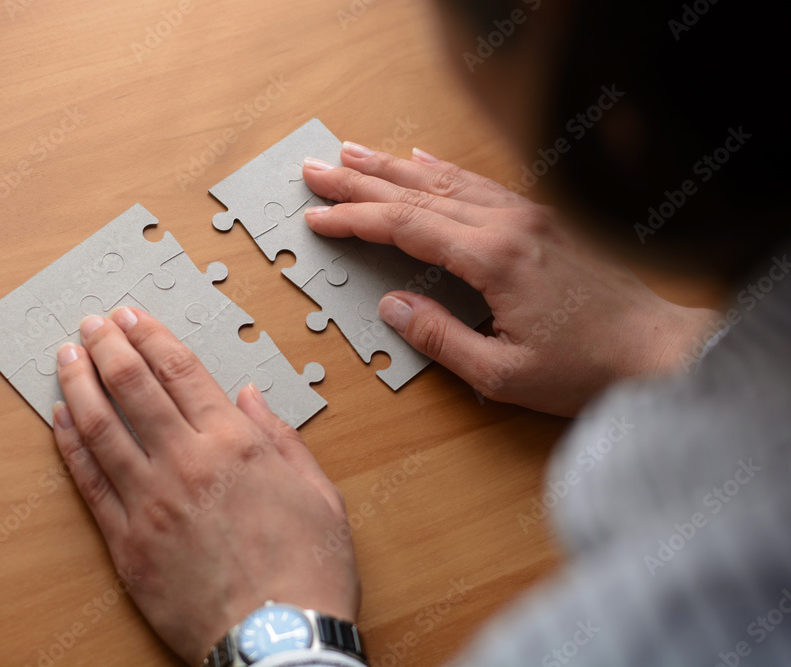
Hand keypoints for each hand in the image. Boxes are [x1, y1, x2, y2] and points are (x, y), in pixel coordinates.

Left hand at [51, 309, 359, 664]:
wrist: (279, 643)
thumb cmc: (308, 572)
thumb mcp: (319, 494)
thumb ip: (281, 439)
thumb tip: (249, 395)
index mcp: (235, 445)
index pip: (180, 372)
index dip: (151, 337)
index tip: (131, 316)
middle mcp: (186, 463)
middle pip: (133, 388)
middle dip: (108, 347)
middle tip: (92, 322)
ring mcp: (150, 503)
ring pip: (101, 428)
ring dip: (79, 384)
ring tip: (65, 355)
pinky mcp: (127, 544)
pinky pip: (89, 484)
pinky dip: (70, 446)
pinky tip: (59, 419)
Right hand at [302, 143, 719, 416]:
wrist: (657, 350)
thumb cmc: (584, 369)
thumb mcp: (502, 374)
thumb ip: (441, 339)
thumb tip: (392, 307)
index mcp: (494, 259)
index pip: (407, 227)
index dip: (355, 220)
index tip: (317, 217)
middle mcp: (509, 225)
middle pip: (418, 192)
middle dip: (360, 182)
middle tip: (316, 170)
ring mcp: (529, 216)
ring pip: (446, 180)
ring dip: (394, 166)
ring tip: (353, 154)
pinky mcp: (543, 220)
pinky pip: (481, 184)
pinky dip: (444, 170)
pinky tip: (422, 158)